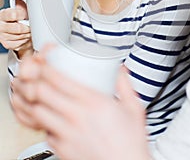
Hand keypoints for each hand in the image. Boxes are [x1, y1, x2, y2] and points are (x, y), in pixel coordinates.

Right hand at [0, 0, 32, 57]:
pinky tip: (26, 35)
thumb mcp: (18, 5)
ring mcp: (3, 36)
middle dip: (27, 27)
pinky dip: (26, 39)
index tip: (26, 14)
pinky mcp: (8, 44)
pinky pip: (21, 43)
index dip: (21, 14)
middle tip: (31, 24)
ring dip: (28, 33)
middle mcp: (1, 26)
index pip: (11, 15)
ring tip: (30, 29)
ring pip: (21, 36)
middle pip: (18, 29)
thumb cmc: (17, 16)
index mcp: (2, 15)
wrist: (14, 30)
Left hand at [12, 47, 150, 159]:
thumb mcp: (133, 108)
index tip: (44, 62)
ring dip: (34, 101)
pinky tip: (49, 118)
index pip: (58, 79)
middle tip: (36, 77)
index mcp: (93, 102)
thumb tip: (120, 69)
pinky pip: (43, 132)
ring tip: (38, 96)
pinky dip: (42, 123)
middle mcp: (76, 117)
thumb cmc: (130, 143)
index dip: (45, 67)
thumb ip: (125, 84)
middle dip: (34, 81)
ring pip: (36, 113)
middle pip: (41, 93)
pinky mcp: (62, 150)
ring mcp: (67, 135)